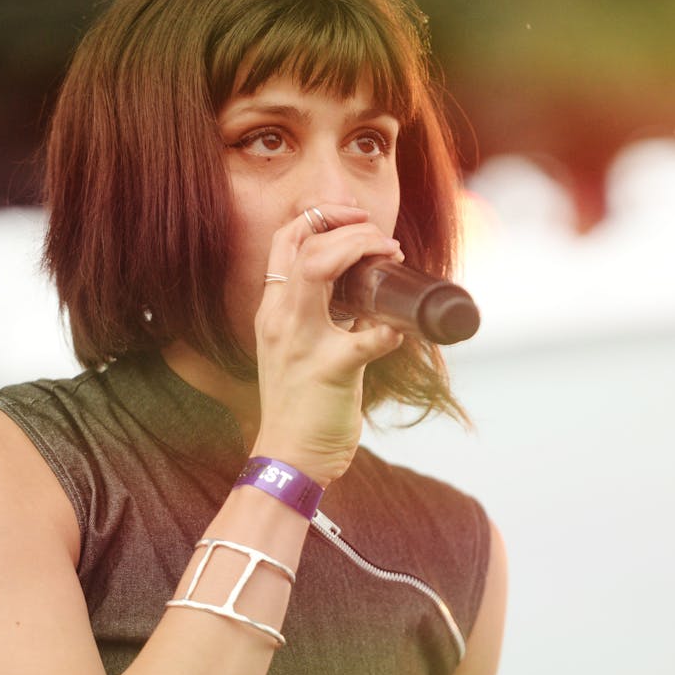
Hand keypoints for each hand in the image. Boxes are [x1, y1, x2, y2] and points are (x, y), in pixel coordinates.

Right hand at [250, 204, 405, 484]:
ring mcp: (301, 342)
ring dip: (360, 250)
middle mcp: (280, 319)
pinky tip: (400, 332)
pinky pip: (365, 338)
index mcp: (274, 311)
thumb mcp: (299, 350)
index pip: (285, 241)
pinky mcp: (330, 371)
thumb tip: (372, 303)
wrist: (288, 458)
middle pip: (303, 245)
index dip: (319, 216)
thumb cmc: (300, 405)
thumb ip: (324, 322)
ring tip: (391, 255)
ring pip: (318, 269)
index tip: (354, 216)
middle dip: (347, 227)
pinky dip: (389, 330)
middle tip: (383, 238)